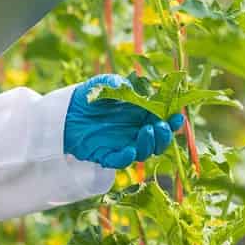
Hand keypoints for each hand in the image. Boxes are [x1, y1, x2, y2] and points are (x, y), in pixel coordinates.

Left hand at [63, 73, 185, 169]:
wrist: (67, 111)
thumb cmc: (90, 95)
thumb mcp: (104, 84)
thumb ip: (117, 83)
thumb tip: (130, 88)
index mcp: (140, 115)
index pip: (162, 121)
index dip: (171, 121)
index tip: (177, 117)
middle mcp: (135, 132)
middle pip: (157, 141)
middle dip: (164, 135)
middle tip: (160, 126)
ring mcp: (122, 144)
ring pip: (143, 152)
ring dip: (149, 145)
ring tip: (147, 131)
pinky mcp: (106, 155)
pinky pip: (119, 161)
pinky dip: (127, 158)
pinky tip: (131, 150)